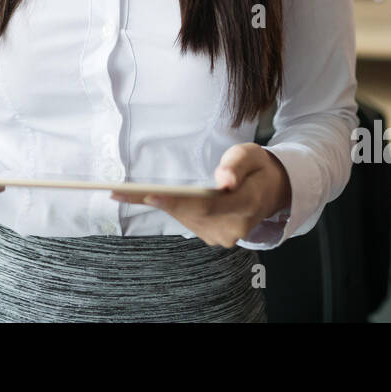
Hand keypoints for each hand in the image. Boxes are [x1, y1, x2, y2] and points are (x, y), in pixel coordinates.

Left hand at [110, 143, 291, 247]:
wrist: (272, 190)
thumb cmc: (258, 167)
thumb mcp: (252, 155)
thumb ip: (236, 165)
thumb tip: (223, 180)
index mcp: (245, 207)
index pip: (206, 206)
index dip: (176, 202)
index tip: (150, 196)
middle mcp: (231, 228)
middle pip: (188, 214)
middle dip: (154, 201)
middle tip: (118, 192)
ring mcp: (221, 236)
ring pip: (184, 218)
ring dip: (155, 205)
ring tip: (121, 194)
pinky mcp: (212, 235)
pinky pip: (186, 220)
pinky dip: (166, 207)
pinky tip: (142, 198)